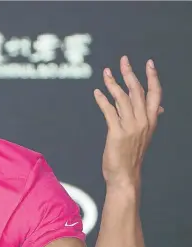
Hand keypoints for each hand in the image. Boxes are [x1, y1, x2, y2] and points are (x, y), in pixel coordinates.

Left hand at [94, 56, 162, 187]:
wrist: (125, 176)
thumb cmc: (131, 155)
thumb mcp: (144, 136)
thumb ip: (148, 119)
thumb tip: (159, 108)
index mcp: (151, 121)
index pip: (155, 94)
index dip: (152, 77)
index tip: (148, 63)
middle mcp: (143, 122)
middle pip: (137, 91)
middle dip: (130, 73)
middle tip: (123, 60)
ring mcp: (130, 127)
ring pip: (122, 98)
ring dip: (113, 83)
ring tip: (106, 73)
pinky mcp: (117, 133)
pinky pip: (109, 111)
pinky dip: (102, 100)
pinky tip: (97, 92)